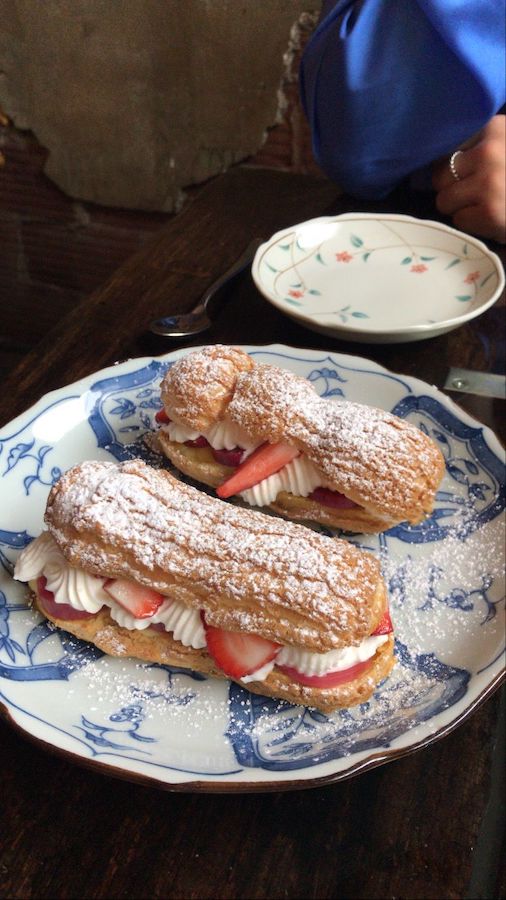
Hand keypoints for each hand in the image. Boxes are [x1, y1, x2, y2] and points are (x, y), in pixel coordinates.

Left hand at [432, 115, 505, 243]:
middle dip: (453, 188)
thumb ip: (482, 144)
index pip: (447, 147)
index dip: (452, 165)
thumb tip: (437, 155)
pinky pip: (459, 220)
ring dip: (460, 208)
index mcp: (495, 128)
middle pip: (440, 175)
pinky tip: (493, 218)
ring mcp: (488, 183)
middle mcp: (489, 152)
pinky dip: (474, 224)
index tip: (466, 173)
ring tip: (484, 205)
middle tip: (475, 194)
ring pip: (444, 200)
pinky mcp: (490, 212)